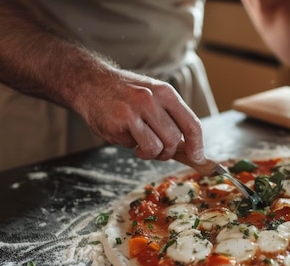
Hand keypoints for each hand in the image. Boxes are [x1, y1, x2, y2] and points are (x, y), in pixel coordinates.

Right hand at [76, 68, 205, 164]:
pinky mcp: (118, 122)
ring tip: (140, 143)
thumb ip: (172, 121)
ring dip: (150, 153)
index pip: (192, 124)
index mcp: (166, 93)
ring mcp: (134, 110)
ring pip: (157, 148)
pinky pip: (135, 147)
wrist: (91, 83)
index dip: (197, 146)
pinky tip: (125, 135)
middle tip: (157, 150)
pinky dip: (133, 148)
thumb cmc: (127, 96)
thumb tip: (192, 151)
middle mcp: (152, 99)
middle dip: (168, 152)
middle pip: (174, 140)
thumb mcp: (154, 99)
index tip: (198, 158)